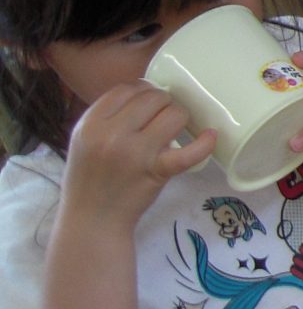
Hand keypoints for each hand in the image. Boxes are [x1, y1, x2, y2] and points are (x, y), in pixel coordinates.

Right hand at [64, 83, 215, 231]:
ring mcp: (134, 153)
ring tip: (176, 130)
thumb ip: (108, 117)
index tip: (151, 102)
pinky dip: (204, 143)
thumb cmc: (90, 179)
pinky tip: (210, 136)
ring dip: (180, 118)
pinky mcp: (156, 171)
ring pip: (173, 114)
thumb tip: (146, 91)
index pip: (127, 89)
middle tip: (164, 119)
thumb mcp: (85, 141)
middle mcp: (111, 134)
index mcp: (90, 124)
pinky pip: (188, 151)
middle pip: (153, 98)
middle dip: (165, 104)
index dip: (144, 90)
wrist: (92, 220)